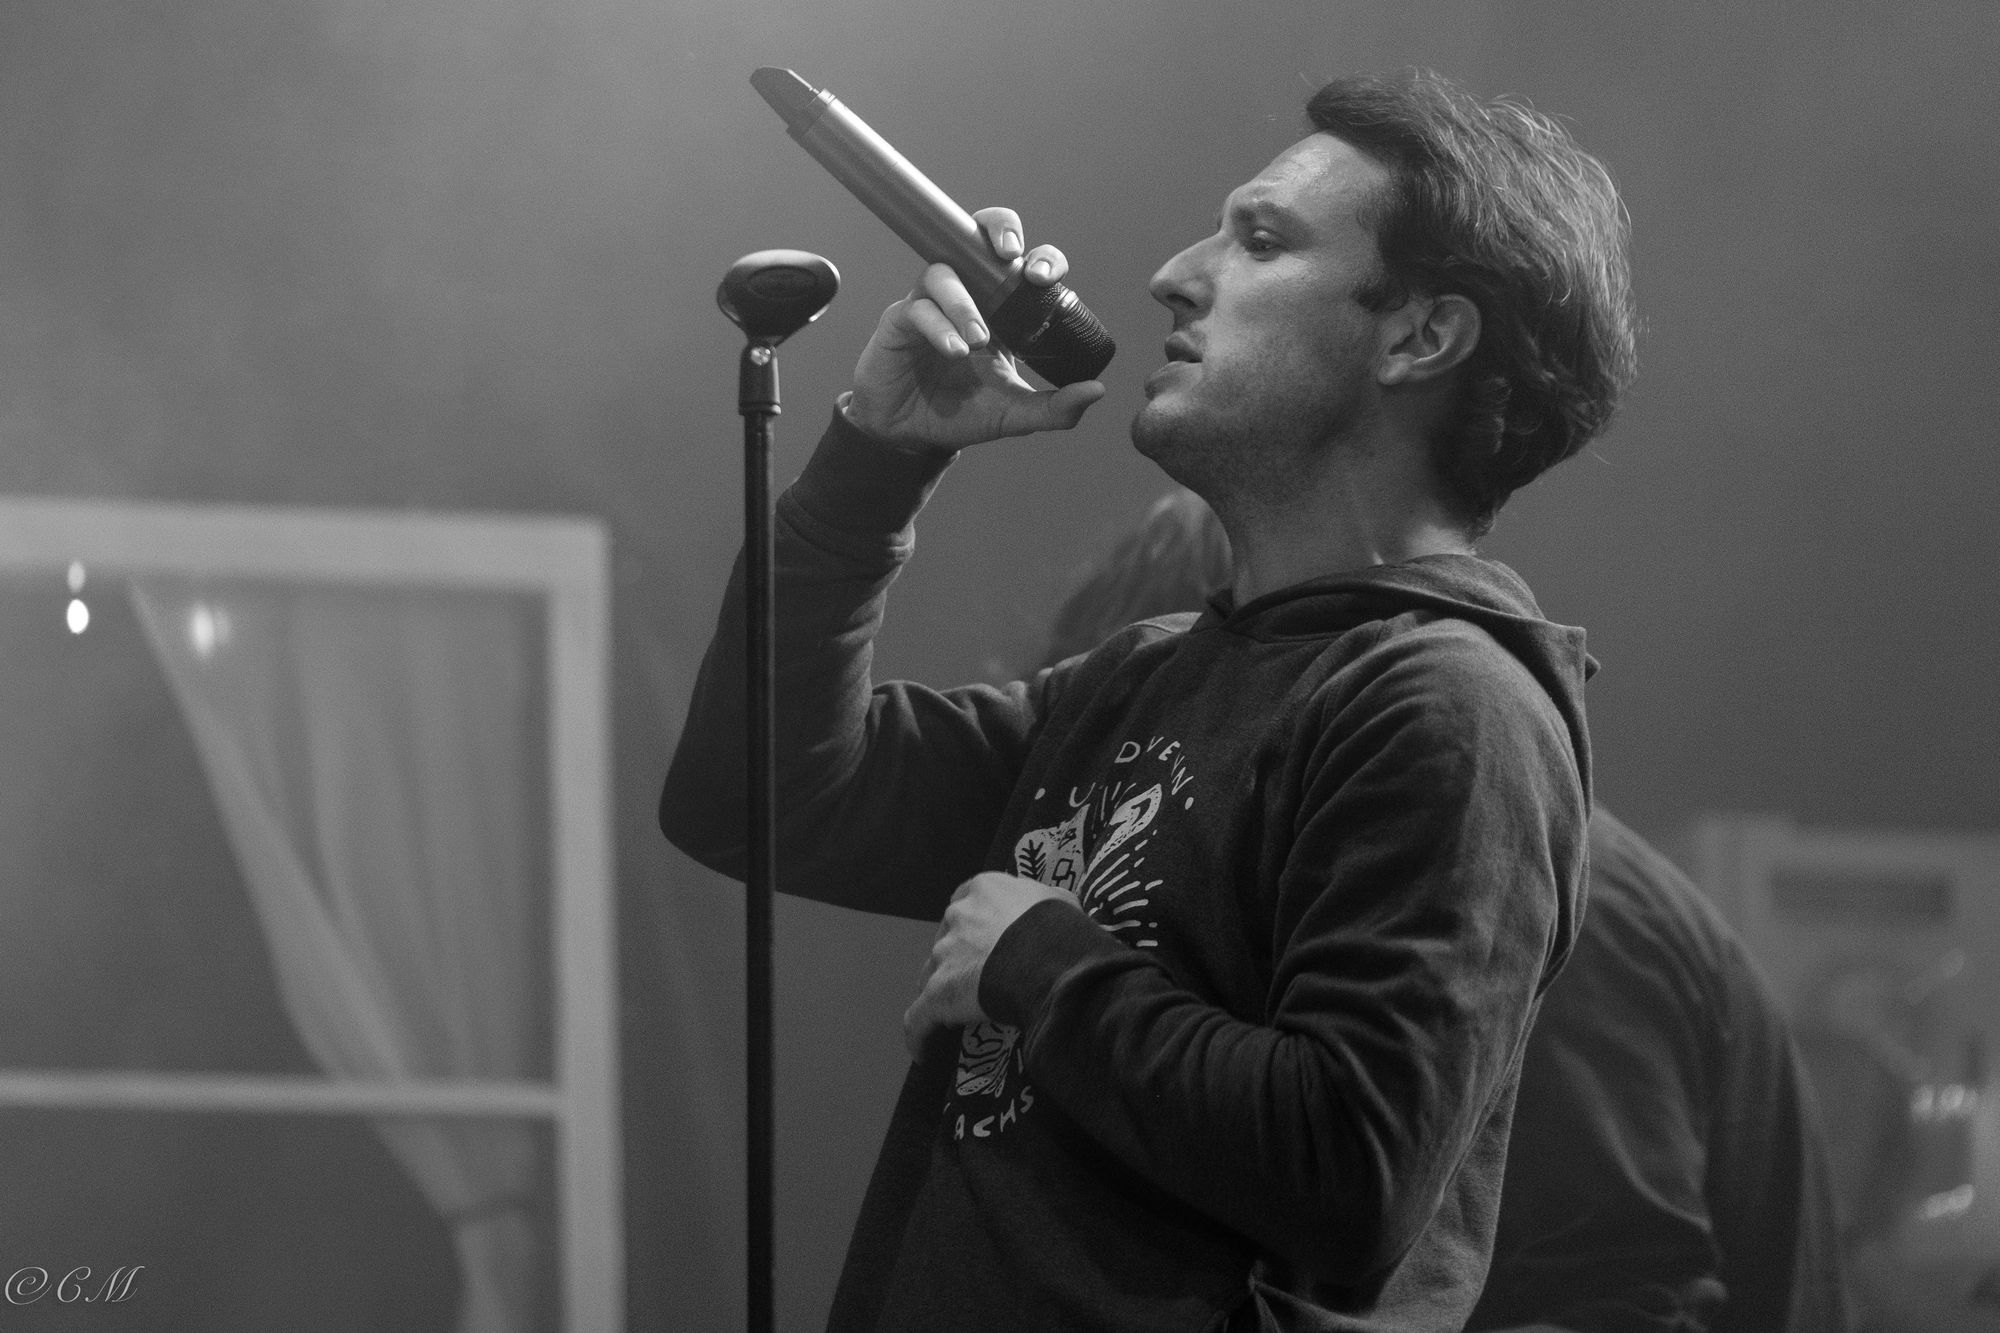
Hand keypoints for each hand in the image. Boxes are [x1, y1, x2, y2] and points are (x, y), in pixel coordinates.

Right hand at [845, 207, 1105, 451]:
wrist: (911, 434)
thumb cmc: (962, 414)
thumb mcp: (1016, 415)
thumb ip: (1056, 408)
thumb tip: (1097, 391)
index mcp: (1002, 309)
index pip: (1025, 264)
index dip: (1040, 258)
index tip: (1043, 277)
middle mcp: (968, 296)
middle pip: (981, 235)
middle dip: (998, 231)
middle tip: (1011, 258)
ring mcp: (932, 303)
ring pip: (945, 273)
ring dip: (965, 302)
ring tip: (977, 340)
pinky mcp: (901, 320)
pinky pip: (919, 307)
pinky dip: (940, 325)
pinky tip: (954, 350)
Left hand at [903, 872, 1079, 1058]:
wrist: (1052, 960)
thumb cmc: (1061, 929)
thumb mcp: (1059, 901)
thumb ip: (1040, 902)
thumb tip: (1047, 911)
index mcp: (983, 890)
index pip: (966, 904)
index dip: (973, 926)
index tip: (985, 941)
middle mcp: (957, 917)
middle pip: (947, 939)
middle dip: (957, 958)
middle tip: (978, 980)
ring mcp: (944, 955)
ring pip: (932, 976)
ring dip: (942, 993)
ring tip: (955, 1017)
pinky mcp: (938, 993)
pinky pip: (917, 1019)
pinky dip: (919, 1035)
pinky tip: (923, 1052)